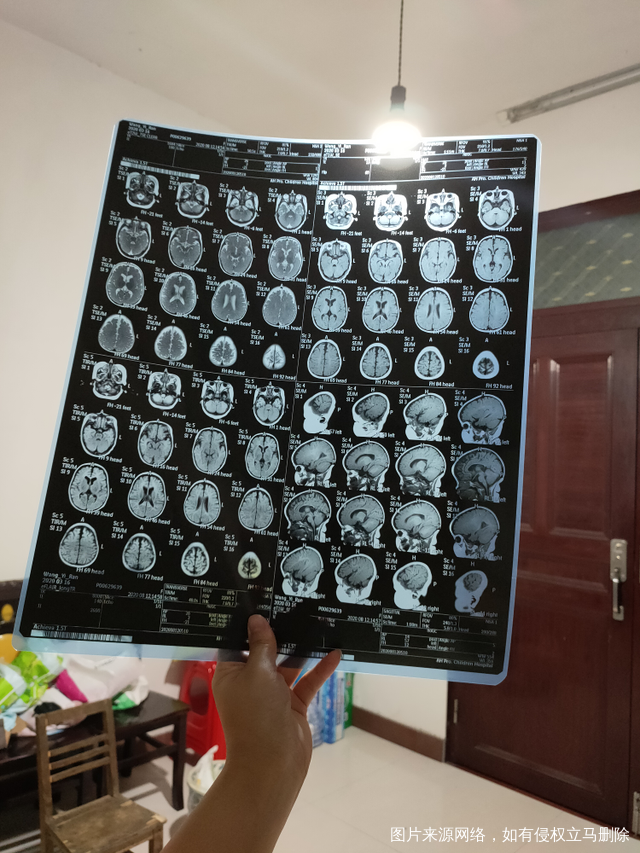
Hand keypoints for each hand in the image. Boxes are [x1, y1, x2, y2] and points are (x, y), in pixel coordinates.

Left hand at [213, 613, 340, 784]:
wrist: (273, 764)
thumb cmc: (256, 715)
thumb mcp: (257, 673)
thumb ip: (262, 645)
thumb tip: (257, 620)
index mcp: (231, 673)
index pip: (239, 642)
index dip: (249, 623)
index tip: (262, 599)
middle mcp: (251, 681)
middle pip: (266, 650)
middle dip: (281, 632)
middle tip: (295, 604)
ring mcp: (273, 693)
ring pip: (289, 664)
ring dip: (303, 648)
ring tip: (318, 622)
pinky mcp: (293, 704)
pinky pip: (307, 681)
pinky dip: (320, 669)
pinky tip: (335, 653)